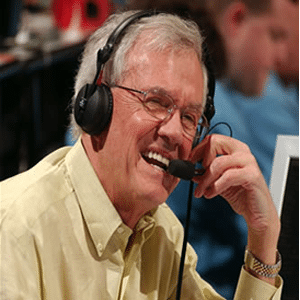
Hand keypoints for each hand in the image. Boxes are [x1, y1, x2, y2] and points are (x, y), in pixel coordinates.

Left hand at [190, 134, 279, 282]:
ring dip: (206, 177)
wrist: (259, 218)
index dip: (197, 149)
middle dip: (201, 159)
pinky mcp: (253, 178)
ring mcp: (249, 165)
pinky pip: (230, 174)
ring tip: (202, 192)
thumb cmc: (238, 198)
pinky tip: (210, 195)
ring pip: (221, 160)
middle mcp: (242, 153)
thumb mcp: (217, 183)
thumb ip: (205, 173)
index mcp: (233, 152)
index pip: (212, 138)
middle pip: (216, 142)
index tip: (188, 163)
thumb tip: (185, 168)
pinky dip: (216, 184)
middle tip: (195, 176)